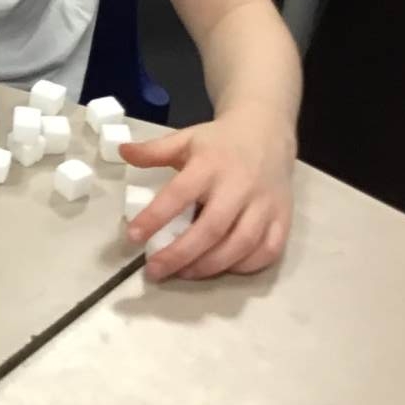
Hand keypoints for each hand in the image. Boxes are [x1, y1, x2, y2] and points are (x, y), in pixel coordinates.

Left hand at [119, 107, 294, 280]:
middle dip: (181, 254)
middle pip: (212, 228)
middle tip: (154, 270)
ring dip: (210, 265)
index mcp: (211, 164)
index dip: (155, 217)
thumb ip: (154, 150)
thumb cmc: (219, 142)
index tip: (133, 237)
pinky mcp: (283, 218)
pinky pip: (269, 250)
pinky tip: (221, 269)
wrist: (267, 131)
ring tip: (183, 273)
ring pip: (241, 244)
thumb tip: (121, 152)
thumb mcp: (185, 139)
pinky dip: (245, 266)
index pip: (180, 194)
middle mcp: (240, 186)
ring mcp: (265, 204)